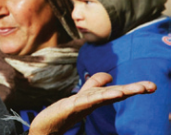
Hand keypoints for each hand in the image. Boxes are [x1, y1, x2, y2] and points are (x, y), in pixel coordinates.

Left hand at [28, 72, 155, 134]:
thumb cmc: (68, 111)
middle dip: (133, 89)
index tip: (152, 86)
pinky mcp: (72, 106)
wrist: (48, 123)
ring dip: (118, 92)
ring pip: (103, 96)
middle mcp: (94, 102)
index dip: (134, 88)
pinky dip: (99, 96)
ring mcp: (83, 104)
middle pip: (114, 93)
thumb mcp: (84, 94)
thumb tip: (110, 76)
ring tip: (135, 89)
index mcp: (99, 98)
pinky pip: (87, 100)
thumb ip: (95, 84)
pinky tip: (111, 93)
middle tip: (152, 86)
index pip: (118, 91)